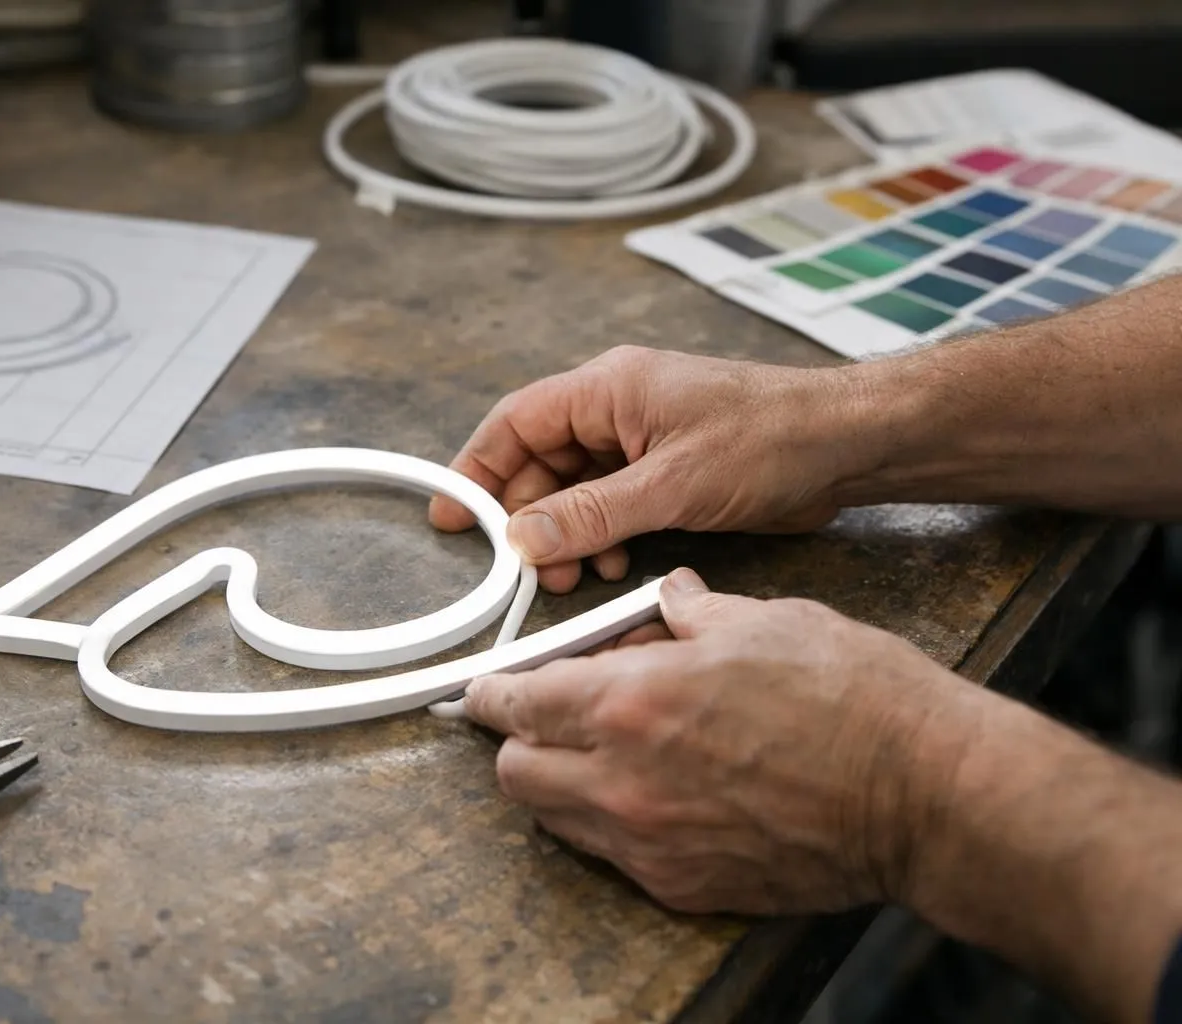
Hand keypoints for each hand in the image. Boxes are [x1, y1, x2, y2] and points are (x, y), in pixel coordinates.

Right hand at [428, 347, 866, 592]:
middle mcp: (618, 408)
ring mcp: (642, 439)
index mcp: (608, 388)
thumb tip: (522, 537)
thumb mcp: (671, 485)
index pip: (517, 422)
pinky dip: (600, 534)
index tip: (454, 513)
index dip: (478, 467)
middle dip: (527, 515)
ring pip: (574, 487)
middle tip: (522, 566)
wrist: (847, 446)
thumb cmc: (770, 440)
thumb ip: (591, 513)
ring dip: (565, 532)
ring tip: (572, 573)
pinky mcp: (667, 470)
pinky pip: (610, 502)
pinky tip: (611, 562)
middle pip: (540, 460)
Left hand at [463, 568, 993, 915]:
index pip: (515, 702)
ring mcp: (650, 844)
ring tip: (611, 755)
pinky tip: (661, 797)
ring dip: (562, 785)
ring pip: (556, 822)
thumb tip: (668, 601)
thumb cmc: (853, 699)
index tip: (487, 689)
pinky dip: (616, 827)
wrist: (926, 794)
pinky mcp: (684, 888)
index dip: (492, 692)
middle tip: (549, 719)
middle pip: (515, 772)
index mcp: (630, 702)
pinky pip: (615, 858)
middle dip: (520, 741)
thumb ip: (691, 617)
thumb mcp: (764, 622)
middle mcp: (622, 781)